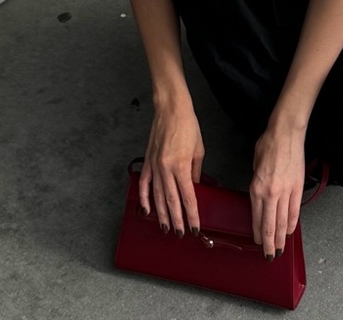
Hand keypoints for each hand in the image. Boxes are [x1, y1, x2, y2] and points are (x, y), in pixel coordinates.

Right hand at [140, 101, 203, 236]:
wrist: (171, 108)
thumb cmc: (188, 125)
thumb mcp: (199, 150)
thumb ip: (196, 171)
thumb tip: (194, 187)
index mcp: (181, 166)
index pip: (188, 198)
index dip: (191, 216)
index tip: (195, 228)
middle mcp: (166, 169)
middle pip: (172, 201)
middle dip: (176, 220)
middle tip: (180, 234)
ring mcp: (155, 166)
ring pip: (157, 196)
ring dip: (161, 214)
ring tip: (165, 228)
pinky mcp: (148, 161)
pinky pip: (144, 184)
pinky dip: (144, 198)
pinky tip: (147, 210)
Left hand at [250, 125, 305, 259]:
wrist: (285, 134)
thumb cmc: (268, 145)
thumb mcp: (255, 166)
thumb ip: (257, 185)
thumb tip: (260, 200)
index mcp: (256, 188)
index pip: (257, 218)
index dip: (258, 234)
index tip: (258, 243)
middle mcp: (270, 193)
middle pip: (270, 225)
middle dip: (270, 243)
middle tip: (270, 256)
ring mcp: (285, 192)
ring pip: (283, 222)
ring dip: (281, 238)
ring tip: (280, 249)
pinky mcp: (297, 188)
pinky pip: (295, 211)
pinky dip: (293, 224)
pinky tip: (291, 232)